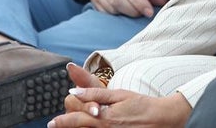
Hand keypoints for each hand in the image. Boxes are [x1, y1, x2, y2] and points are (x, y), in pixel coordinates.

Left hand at [50, 64, 191, 127]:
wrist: (163, 119)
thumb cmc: (141, 104)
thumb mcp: (118, 94)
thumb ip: (95, 94)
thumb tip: (73, 91)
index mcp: (104, 118)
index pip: (76, 120)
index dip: (62, 121)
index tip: (53, 122)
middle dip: (67, 127)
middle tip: (57, 125)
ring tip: (71, 126)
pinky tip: (90, 127)